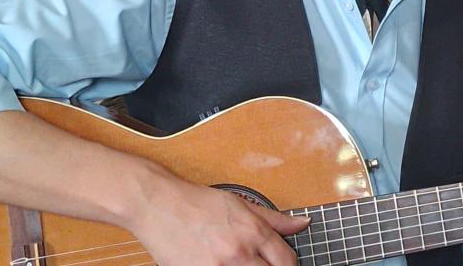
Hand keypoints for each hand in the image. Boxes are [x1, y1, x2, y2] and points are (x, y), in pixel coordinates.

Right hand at [129, 176, 309, 264]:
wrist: (159, 205)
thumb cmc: (198, 203)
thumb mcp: (242, 204)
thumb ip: (275, 219)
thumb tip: (303, 223)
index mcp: (253, 232)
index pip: (287, 261)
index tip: (285, 265)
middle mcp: (238, 252)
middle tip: (265, 265)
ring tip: (242, 263)